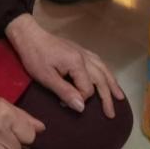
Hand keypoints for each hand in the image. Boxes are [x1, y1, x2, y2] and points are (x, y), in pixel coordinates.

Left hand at [5, 13, 123, 117]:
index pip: (87, 88)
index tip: (64, 103)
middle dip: (107, 97)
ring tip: (120, 96)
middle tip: (111, 114)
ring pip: (103, 68)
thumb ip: (65, 92)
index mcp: (77, 63)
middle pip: (101, 79)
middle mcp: (84, 57)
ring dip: (112, 83)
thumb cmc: (35, 57)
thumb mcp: (46, 77)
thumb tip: (82, 107)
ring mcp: (83, 52)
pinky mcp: (79, 49)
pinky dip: (105, 70)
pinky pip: (98, 61)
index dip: (79, 100)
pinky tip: (106, 75)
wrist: (29, 35)